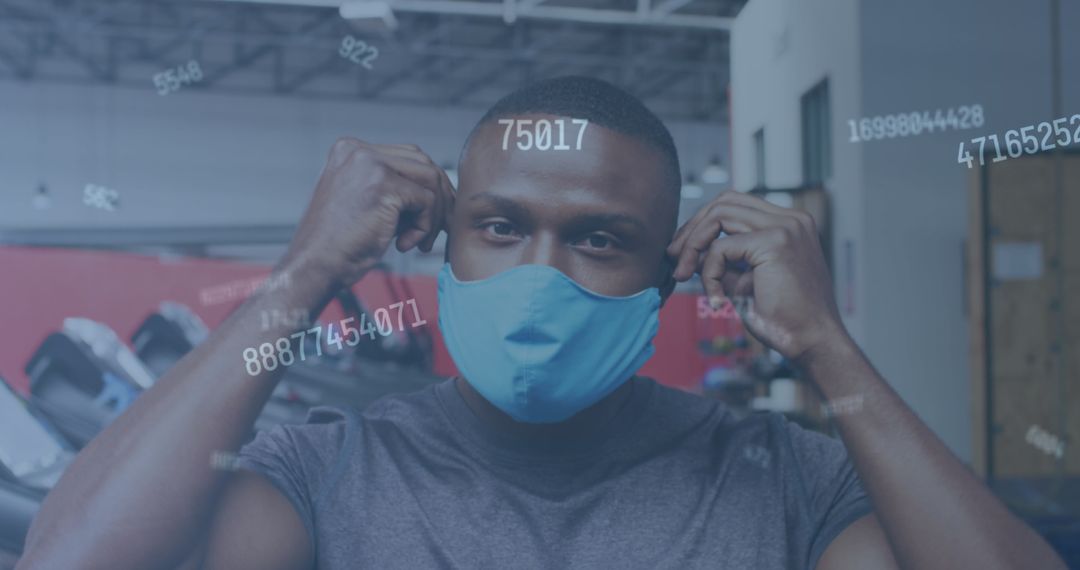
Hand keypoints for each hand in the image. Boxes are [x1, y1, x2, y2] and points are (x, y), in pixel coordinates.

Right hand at [283, 138, 454, 287]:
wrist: (315, 266)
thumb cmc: (340, 244)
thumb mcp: (362, 201)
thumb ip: (390, 185)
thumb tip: (437, 187)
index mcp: (350, 149)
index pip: (408, 156)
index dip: (428, 187)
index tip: (435, 214)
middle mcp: (358, 150)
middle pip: (423, 163)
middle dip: (439, 198)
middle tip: (440, 228)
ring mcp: (370, 164)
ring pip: (430, 180)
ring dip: (433, 215)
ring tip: (419, 241)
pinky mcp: (382, 185)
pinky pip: (426, 201)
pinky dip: (424, 226)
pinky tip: (404, 245)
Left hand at [666, 191, 846, 362]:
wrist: (814, 343)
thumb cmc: (784, 320)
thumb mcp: (745, 281)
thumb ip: (723, 261)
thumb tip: (688, 250)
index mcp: (790, 224)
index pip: (736, 205)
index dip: (704, 224)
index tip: (683, 251)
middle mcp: (791, 219)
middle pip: (725, 202)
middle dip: (692, 229)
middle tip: (674, 259)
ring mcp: (786, 227)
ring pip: (719, 215)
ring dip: (693, 245)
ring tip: (683, 274)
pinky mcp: (775, 242)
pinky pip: (721, 248)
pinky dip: (709, 273)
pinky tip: (716, 299)